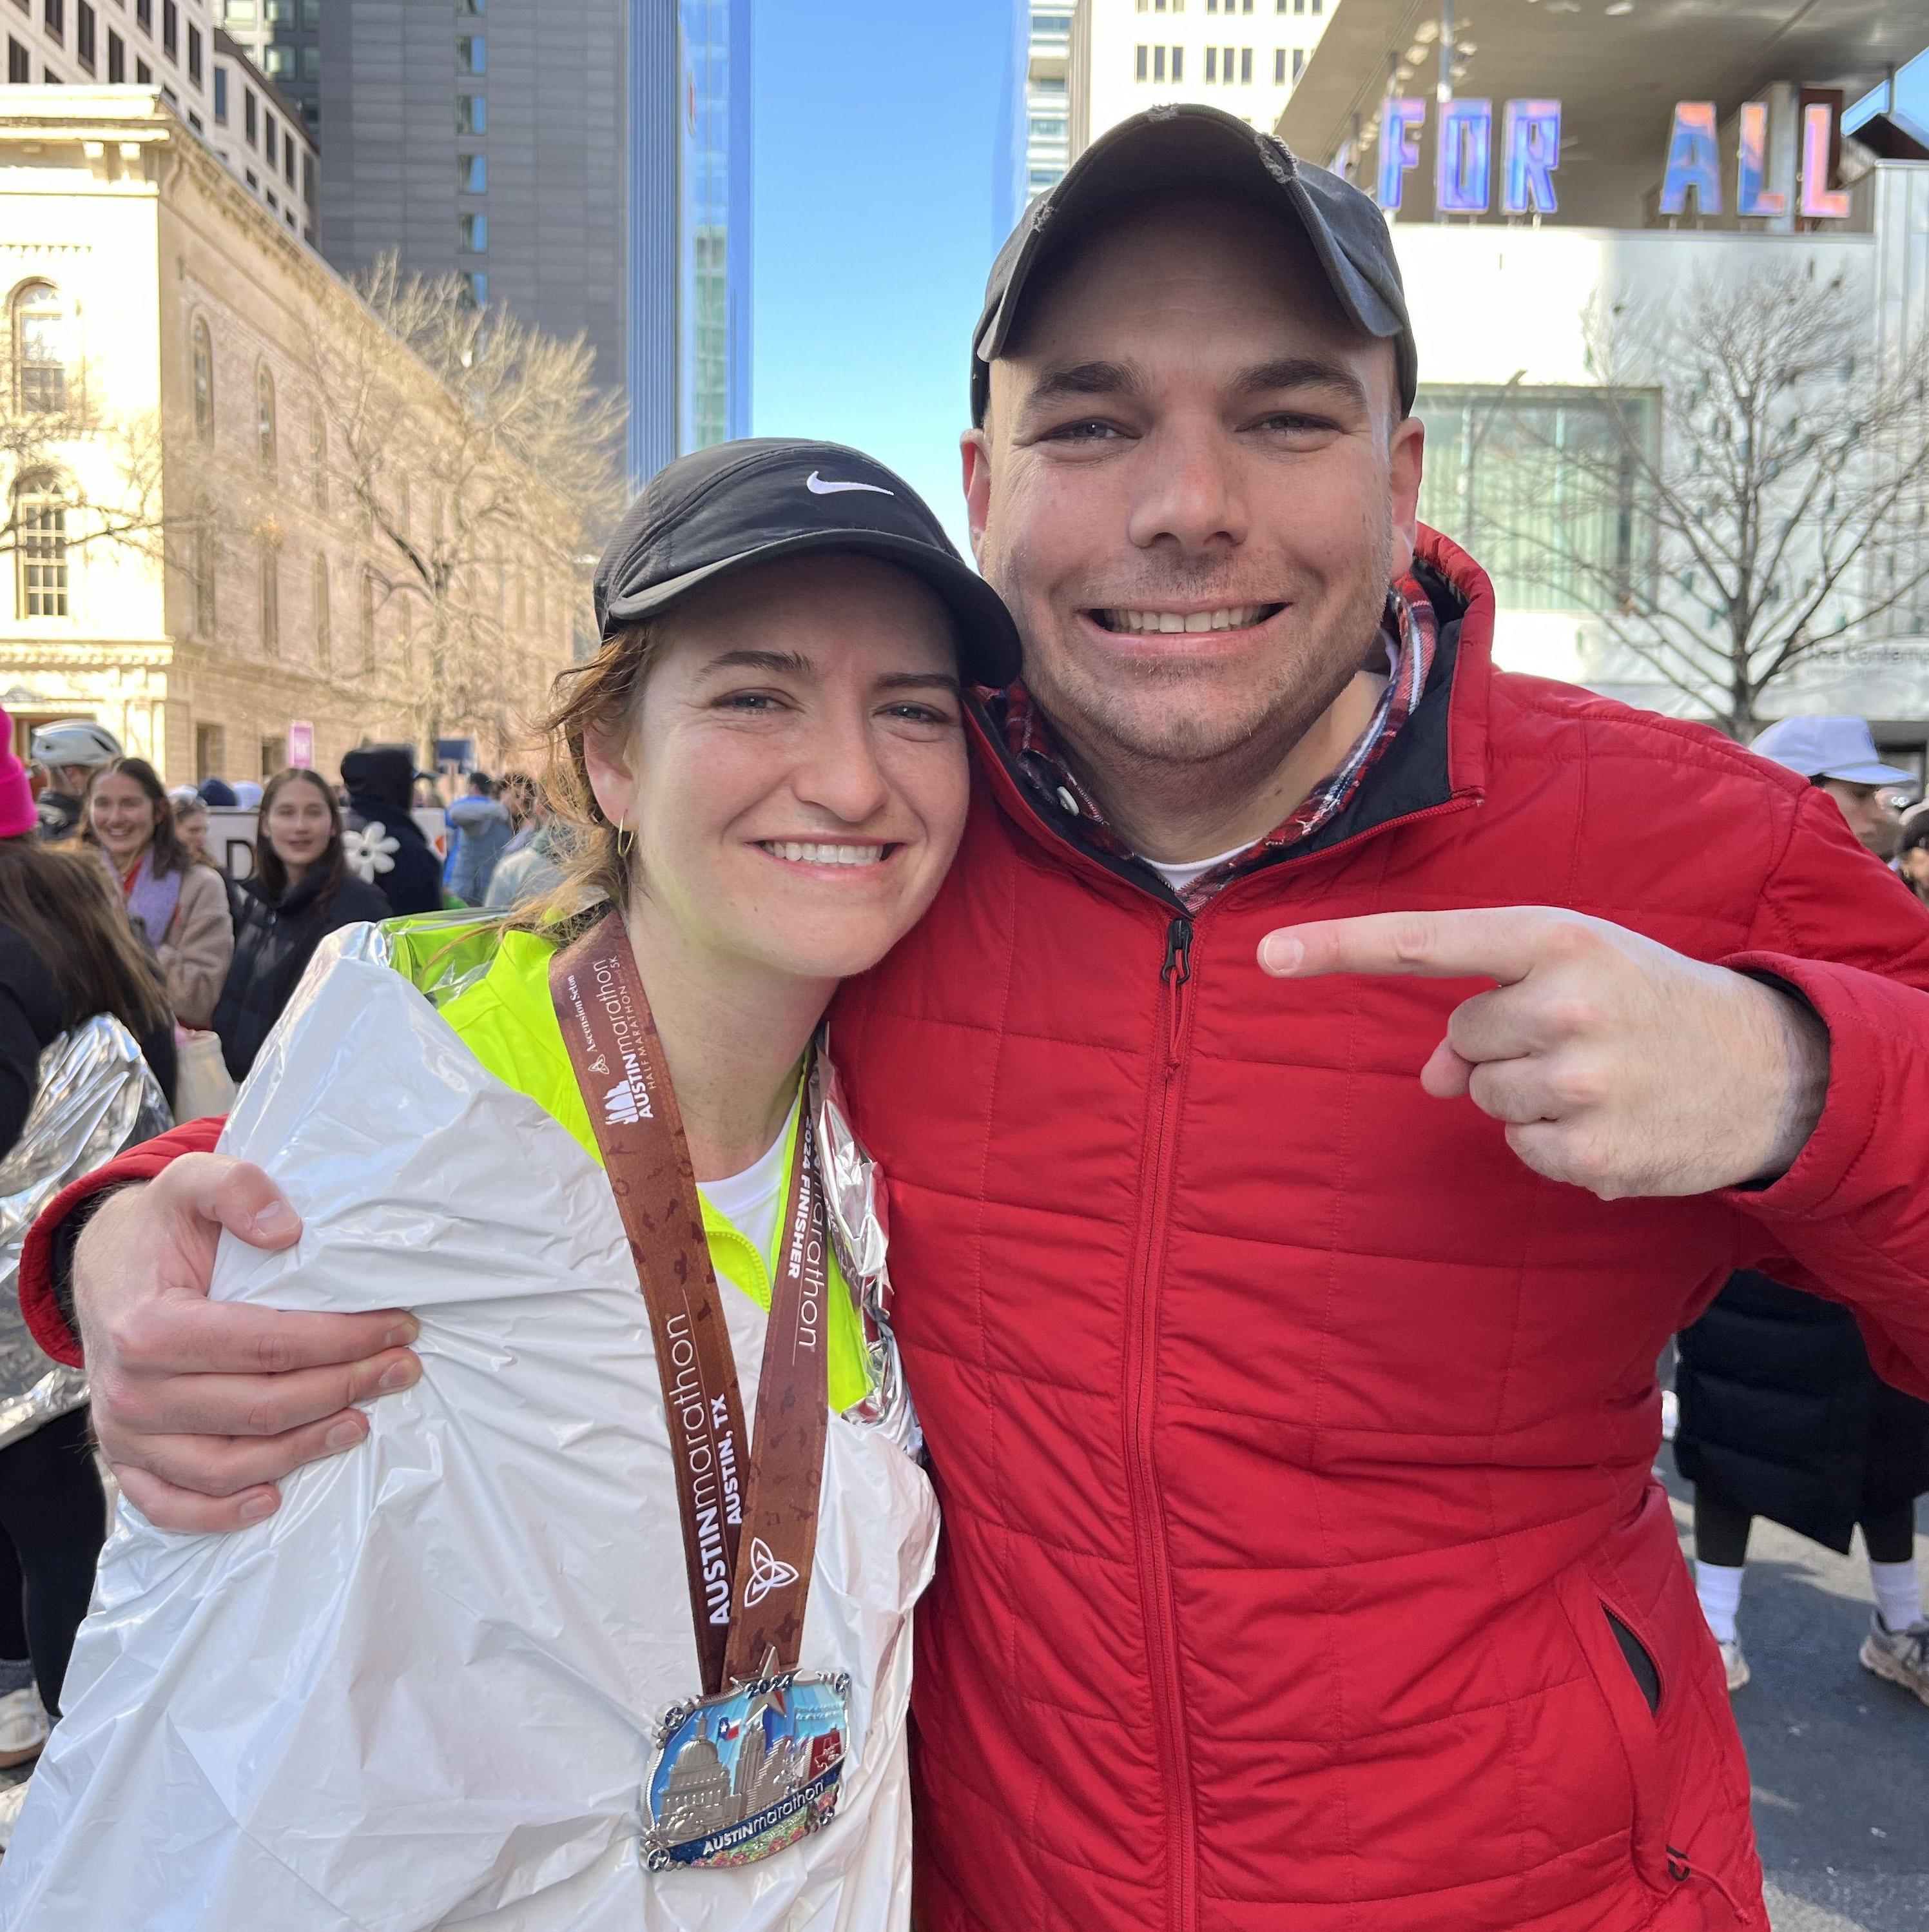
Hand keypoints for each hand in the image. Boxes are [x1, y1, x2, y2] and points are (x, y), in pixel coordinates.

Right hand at [75, 1154, 421, 1532]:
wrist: (104, 1267)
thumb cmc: (160, 1230)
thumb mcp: (191, 1183)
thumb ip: (236, 1188)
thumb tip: (285, 1229)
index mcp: (150, 1326)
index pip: (269, 1345)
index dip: (343, 1339)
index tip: (400, 1327)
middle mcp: (132, 1389)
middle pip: (260, 1406)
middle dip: (344, 1388)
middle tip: (402, 1369)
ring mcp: (125, 1432)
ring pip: (227, 1463)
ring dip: (303, 1450)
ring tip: (362, 1422)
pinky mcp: (126, 1458)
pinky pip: (169, 1504)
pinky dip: (219, 1513)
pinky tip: (272, 1499)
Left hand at [1257, 907, 1829, 1200]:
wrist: (1769, 1071)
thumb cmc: (1648, 1005)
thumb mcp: (1577, 974)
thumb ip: (1488, 1002)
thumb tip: (1431, 1079)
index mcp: (1557, 939)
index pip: (1426, 941)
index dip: (1339, 946)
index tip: (1266, 953)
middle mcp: (1566, 1005)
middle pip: (1460, 1037)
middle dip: (1501, 1043)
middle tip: (1580, 1037)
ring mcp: (1581, 1082)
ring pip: (1483, 1097)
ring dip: (1527, 1094)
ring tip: (1601, 1077)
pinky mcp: (1592, 1154)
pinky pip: (1519, 1149)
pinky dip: (1553, 1142)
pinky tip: (1610, 1120)